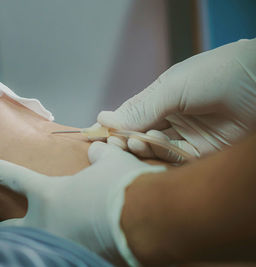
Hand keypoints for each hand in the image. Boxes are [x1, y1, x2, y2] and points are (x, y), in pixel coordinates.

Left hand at [0, 142, 164, 265]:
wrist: (143, 221)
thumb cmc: (121, 186)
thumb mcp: (111, 163)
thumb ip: (99, 157)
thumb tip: (96, 153)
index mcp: (49, 195)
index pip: (16, 178)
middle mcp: (47, 225)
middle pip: (13, 229)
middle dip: (2, 230)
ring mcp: (60, 247)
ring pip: (38, 247)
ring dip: (36, 244)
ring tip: (35, 246)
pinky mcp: (78, 261)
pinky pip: (66, 255)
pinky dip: (67, 251)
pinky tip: (74, 248)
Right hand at [98, 39, 255, 161]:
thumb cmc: (216, 75)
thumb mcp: (172, 87)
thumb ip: (140, 108)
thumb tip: (104, 118)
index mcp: (163, 99)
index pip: (131, 115)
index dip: (113, 124)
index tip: (94, 133)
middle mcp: (172, 119)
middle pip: (139, 135)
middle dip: (123, 138)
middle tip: (112, 141)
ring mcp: (186, 137)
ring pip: (152, 149)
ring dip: (138, 146)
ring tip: (132, 140)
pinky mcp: (200, 154)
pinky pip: (172, 159)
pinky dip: (158, 154)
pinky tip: (149, 143)